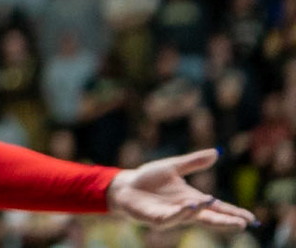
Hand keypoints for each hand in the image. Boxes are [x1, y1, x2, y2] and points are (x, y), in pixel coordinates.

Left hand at [106, 150, 252, 229]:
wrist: (125, 186)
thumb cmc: (149, 178)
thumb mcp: (173, 167)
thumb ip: (194, 162)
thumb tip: (216, 152)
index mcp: (193, 198)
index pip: (218, 207)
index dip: (233, 212)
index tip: (251, 218)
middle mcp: (186, 209)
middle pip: (210, 217)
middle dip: (227, 221)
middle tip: (244, 223)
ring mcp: (172, 215)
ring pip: (192, 218)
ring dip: (203, 212)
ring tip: (213, 202)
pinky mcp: (157, 218)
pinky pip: (172, 218)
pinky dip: (183, 213)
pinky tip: (191, 206)